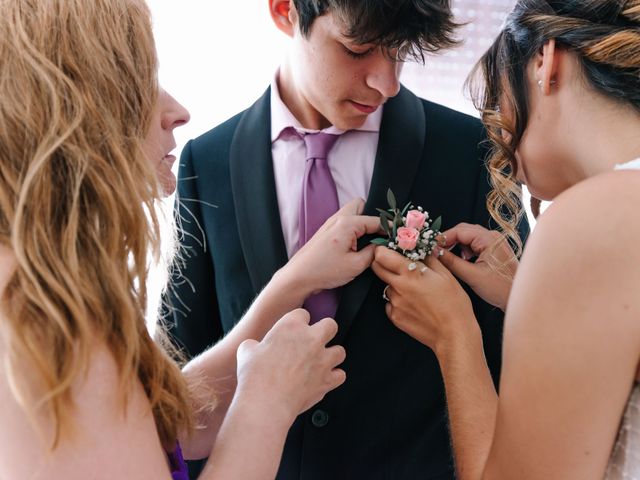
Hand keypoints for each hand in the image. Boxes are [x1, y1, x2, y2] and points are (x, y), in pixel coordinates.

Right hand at [235, 309, 345, 423]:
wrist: (266, 402)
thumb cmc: (255, 376)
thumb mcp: (246, 351)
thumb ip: (255, 345)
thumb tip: (253, 348)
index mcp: (291, 327)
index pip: (302, 314)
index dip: (298, 322)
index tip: (294, 330)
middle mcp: (311, 339)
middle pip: (330, 325)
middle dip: (324, 331)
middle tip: (315, 340)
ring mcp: (322, 359)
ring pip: (340, 351)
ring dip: (331, 355)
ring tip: (321, 361)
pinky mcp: (327, 380)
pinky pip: (340, 375)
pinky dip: (334, 377)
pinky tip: (324, 379)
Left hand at [282, 198, 380, 293]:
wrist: (299, 277)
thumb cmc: (324, 270)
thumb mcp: (356, 265)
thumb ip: (373, 253)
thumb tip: (382, 247)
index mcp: (347, 223)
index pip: (375, 220)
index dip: (388, 227)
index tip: (398, 234)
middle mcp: (338, 218)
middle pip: (361, 205)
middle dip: (373, 216)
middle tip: (381, 233)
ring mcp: (330, 224)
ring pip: (352, 213)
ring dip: (362, 222)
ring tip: (370, 240)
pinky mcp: (326, 232)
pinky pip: (344, 222)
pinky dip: (353, 228)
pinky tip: (357, 244)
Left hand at [371, 247, 477, 354]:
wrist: (453, 334)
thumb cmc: (454, 306)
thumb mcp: (446, 275)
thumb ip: (429, 258)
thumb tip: (421, 247)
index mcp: (410, 273)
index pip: (381, 255)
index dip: (383, 250)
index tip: (390, 250)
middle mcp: (398, 287)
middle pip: (377, 268)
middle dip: (384, 263)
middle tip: (400, 266)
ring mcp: (395, 303)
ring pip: (386, 286)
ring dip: (395, 284)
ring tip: (415, 290)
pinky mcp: (394, 317)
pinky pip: (390, 303)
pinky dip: (398, 301)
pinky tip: (414, 304)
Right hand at [439, 223, 517, 310]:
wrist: (519, 297)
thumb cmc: (500, 288)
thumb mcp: (472, 276)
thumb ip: (451, 262)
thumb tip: (434, 253)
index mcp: (488, 239)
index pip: (459, 231)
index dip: (443, 238)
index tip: (430, 247)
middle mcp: (492, 236)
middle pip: (463, 231)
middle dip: (448, 240)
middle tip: (435, 252)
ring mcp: (493, 242)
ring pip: (467, 237)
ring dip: (455, 245)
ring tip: (447, 257)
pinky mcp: (493, 249)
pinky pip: (474, 244)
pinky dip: (464, 250)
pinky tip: (460, 261)